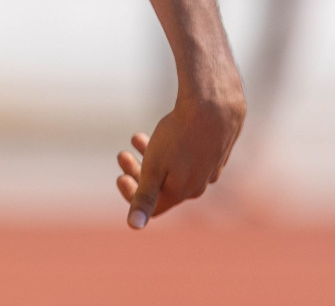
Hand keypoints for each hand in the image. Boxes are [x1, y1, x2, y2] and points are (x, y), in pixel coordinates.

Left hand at [115, 91, 244, 228]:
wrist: (213, 107)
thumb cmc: (179, 138)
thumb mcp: (154, 168)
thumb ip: (145, 198)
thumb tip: (134, 227)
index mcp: (182, 193)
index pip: (153, 207)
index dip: (132, 194)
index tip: (120, 175)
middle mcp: (198, 185)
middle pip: (162, 187)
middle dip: (137, 172)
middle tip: (122, 154)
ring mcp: (208, 168)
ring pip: (173, 169)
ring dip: (150, 156)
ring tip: (135, 138)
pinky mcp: (214, 151)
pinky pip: (187, 156)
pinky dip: (169, 148)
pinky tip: (163, 131)